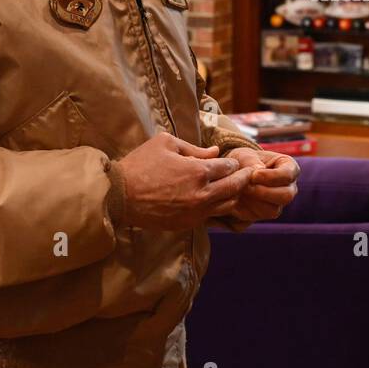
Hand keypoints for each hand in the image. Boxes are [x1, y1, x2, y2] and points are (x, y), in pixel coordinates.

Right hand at [117, 133, 253, 229]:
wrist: (119, 195)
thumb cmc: (141, 164)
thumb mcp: (166, 144)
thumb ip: (194, 148)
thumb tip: (215, 152)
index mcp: (198, 172)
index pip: (228, 168)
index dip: (234, 164)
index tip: (235, 162)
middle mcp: (202, 194)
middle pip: (235, 188)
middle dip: (244, 179)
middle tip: (249, 174)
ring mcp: (195, 212)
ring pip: (228, 205)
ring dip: (234, 195)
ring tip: (236, 187)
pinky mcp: (186, 224)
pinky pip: (211, 216)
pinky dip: (218, 207)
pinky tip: (217, 199)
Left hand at [224, 148, 299, 222]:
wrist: (236, 174)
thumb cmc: (244, 160)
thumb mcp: (245, 155)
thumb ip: (251, 161)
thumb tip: (258, 170)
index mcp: (290, 168)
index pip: (288, 174)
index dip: (272, 176)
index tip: (254, 175)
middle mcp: (289, 187)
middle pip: (286, 196)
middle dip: (264, 192)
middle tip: (246, 187)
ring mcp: (280, 203)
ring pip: (273, 210)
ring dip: (254, 202)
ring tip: (240, 191)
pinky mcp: (267, 213)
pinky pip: (260, 216)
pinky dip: (246, 209)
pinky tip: (237, 200)